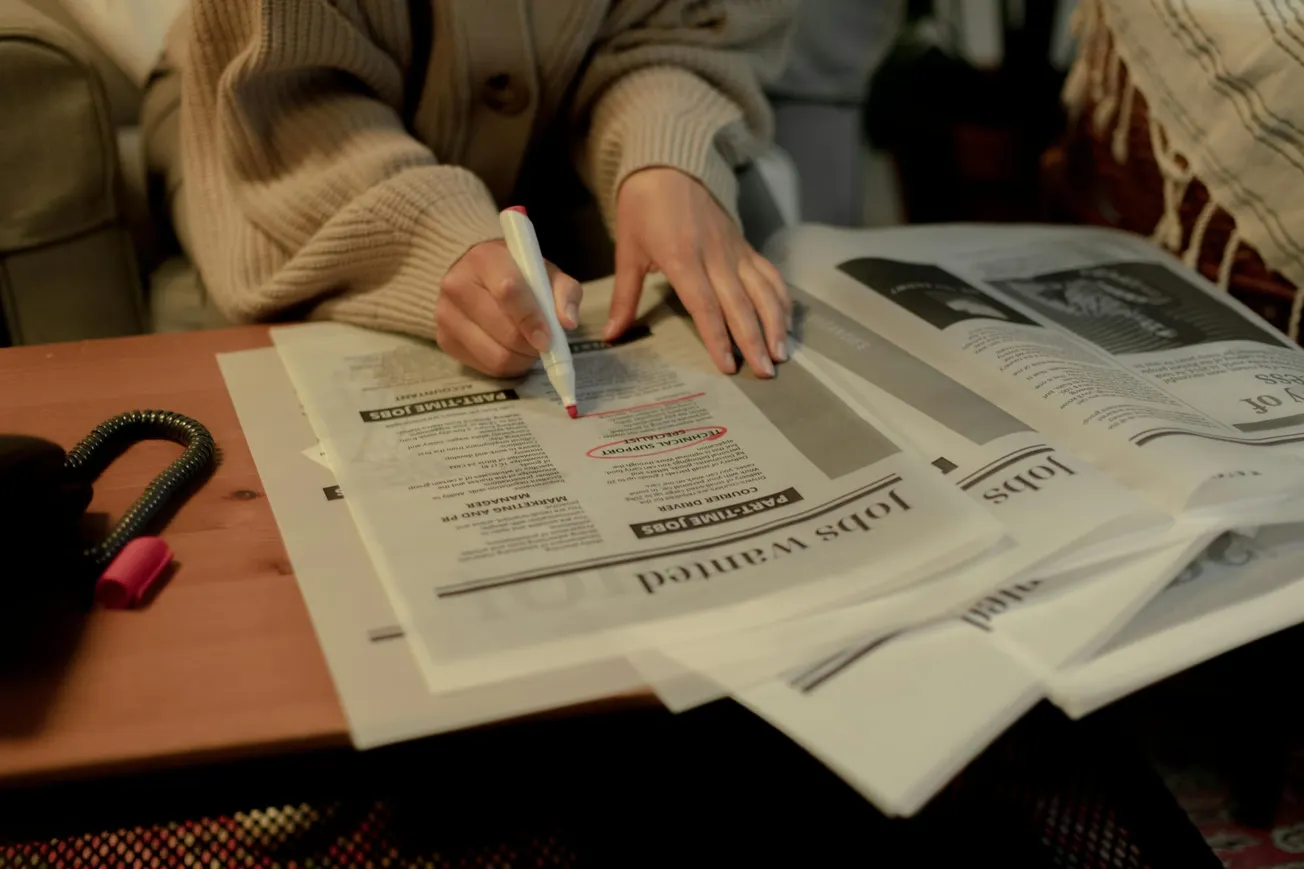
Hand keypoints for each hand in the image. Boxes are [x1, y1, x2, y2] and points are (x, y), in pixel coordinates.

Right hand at [436, 240, 581, 377]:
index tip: (548, 339)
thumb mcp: (546, 273)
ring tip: (529, 348)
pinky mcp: (444, 339)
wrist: (478, 278)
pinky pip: (484, 368)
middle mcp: (456, 284)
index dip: (531, 319)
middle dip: (530, 345)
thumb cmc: (519, 274)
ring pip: (494, 355)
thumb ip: (564, 292)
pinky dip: (506, 366)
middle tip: (544, 344)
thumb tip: (568, 322)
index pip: (508, 292)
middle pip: (502, 330)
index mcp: (484, 259)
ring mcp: (445, 314)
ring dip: (520, 359)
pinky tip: (510, 350)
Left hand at [608, 167, 791, 377]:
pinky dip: (781, 298)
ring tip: (782, 353)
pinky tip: (787, 321)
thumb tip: (611, 334)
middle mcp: (715, 256)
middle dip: (755, 341)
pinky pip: (769, 274)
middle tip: (766, 372)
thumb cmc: (643, 207)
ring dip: (775, 322)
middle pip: (740, 304)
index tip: (728, 365)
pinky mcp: (745, 245)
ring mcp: (734, 250)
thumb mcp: (627, 251)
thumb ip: (625, 297)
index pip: (705, 306)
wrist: (668, 163)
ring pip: (763, 290)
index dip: (718, 337)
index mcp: (682, 259)